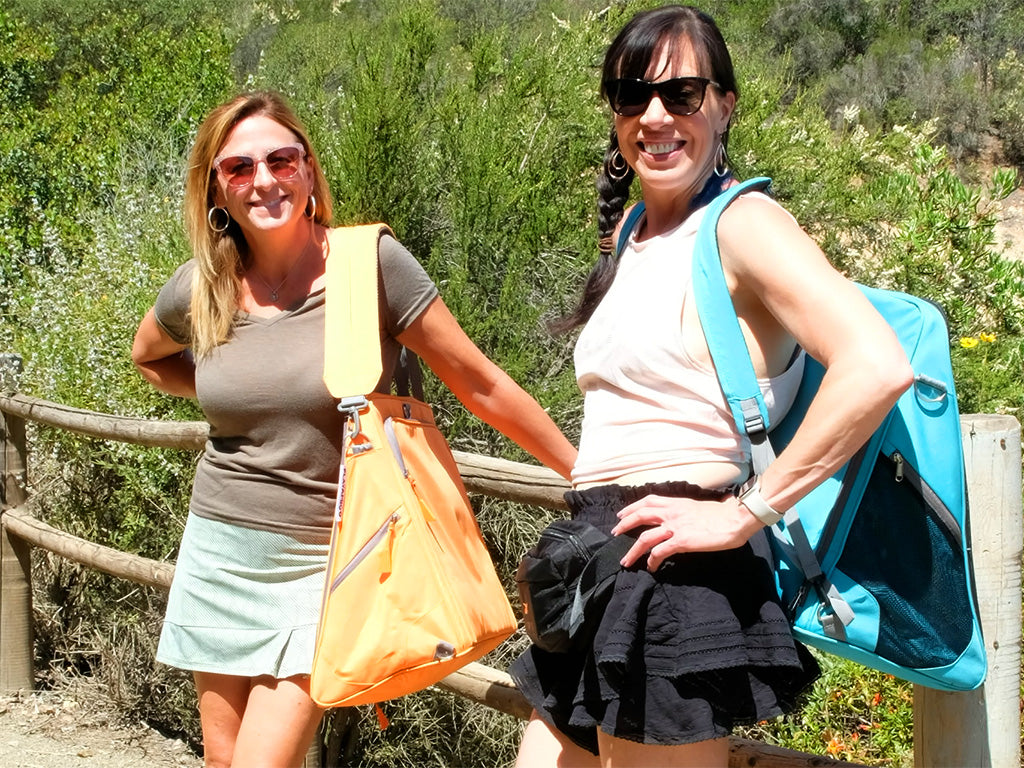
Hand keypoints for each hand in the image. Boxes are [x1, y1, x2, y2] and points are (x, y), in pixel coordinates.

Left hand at [610, 494, 763, 570]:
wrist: (735, 519)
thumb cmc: (723, 514)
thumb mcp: (699, 507)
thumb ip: (687, 511)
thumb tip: (684, 516)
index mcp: (676, 503)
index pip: (648, 501)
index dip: (632, 507)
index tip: (622, 514)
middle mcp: (672, 513)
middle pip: (640, 515)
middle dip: (624, 524)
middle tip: (615, 532)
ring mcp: (675, 527)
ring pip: (645, 537)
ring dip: (633, 551)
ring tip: (626, 560)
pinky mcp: (682, 541)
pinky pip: (660, 552)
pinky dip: (652, 561)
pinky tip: (651, 567)